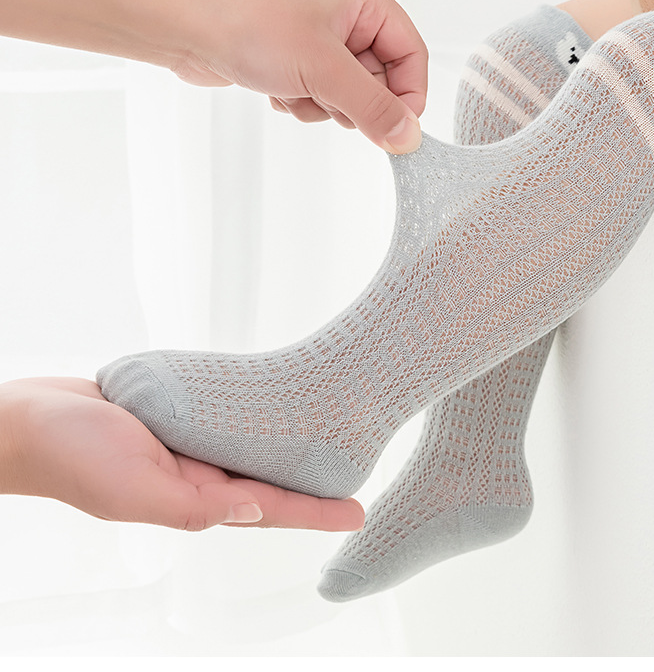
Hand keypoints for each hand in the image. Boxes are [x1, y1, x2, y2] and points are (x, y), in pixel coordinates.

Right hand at [0, 377, 363, 531]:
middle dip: (311, 476)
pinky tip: (270, 401)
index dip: (314, 511)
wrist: (28, 419)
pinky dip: (248, 410)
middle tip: (360, 462)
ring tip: (328, 432)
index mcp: (189, 499)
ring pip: (247, 443)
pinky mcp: (170, 415)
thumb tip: (253, 512)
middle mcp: (193, 475)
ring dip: (284, 441)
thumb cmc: (71, 456)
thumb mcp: (131, 489)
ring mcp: (182, 444)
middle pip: (266, 477)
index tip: (357, 512)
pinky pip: (219, 414)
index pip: (267, 508)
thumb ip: (190, 506)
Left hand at [173, 0, 427, 153]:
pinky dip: (301, 101)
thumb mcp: (322, 71)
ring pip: (347, 90)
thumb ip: (372, 107)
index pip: (411, 53)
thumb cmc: (248, 25)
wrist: (180, 23)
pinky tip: (273, 90)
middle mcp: (345, 9)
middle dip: (352, 100)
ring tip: (292, 90)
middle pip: (380, 76)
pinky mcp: (292, 53)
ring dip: (323, 104)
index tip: (396, 132)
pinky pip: (318, 92)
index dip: (408, 95)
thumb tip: (409, 137)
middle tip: (326, 101)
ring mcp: (316, 31)